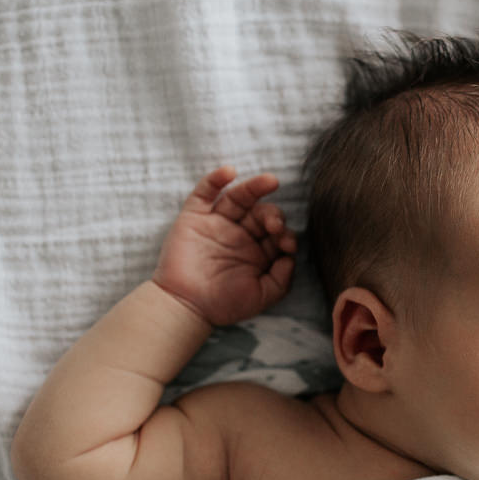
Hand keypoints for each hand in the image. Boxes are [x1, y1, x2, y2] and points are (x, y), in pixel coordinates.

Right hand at [152, 167, 298, 325]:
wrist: (187, 306)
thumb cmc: (224, 304)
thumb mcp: (262, 296)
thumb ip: (282, 279)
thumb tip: (291, 257)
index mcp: (257, 251)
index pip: (277, 233)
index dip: (285, 234)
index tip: (286, 244)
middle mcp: (239, 234)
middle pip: (261, 212)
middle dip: (272, 215)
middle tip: (274, 225)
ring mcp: (217, 223)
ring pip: (238, 197)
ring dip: (254, 187)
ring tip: (271, 181)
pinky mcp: (194, 217)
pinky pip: (204, 193)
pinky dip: (215, 179)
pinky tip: (230, 172)